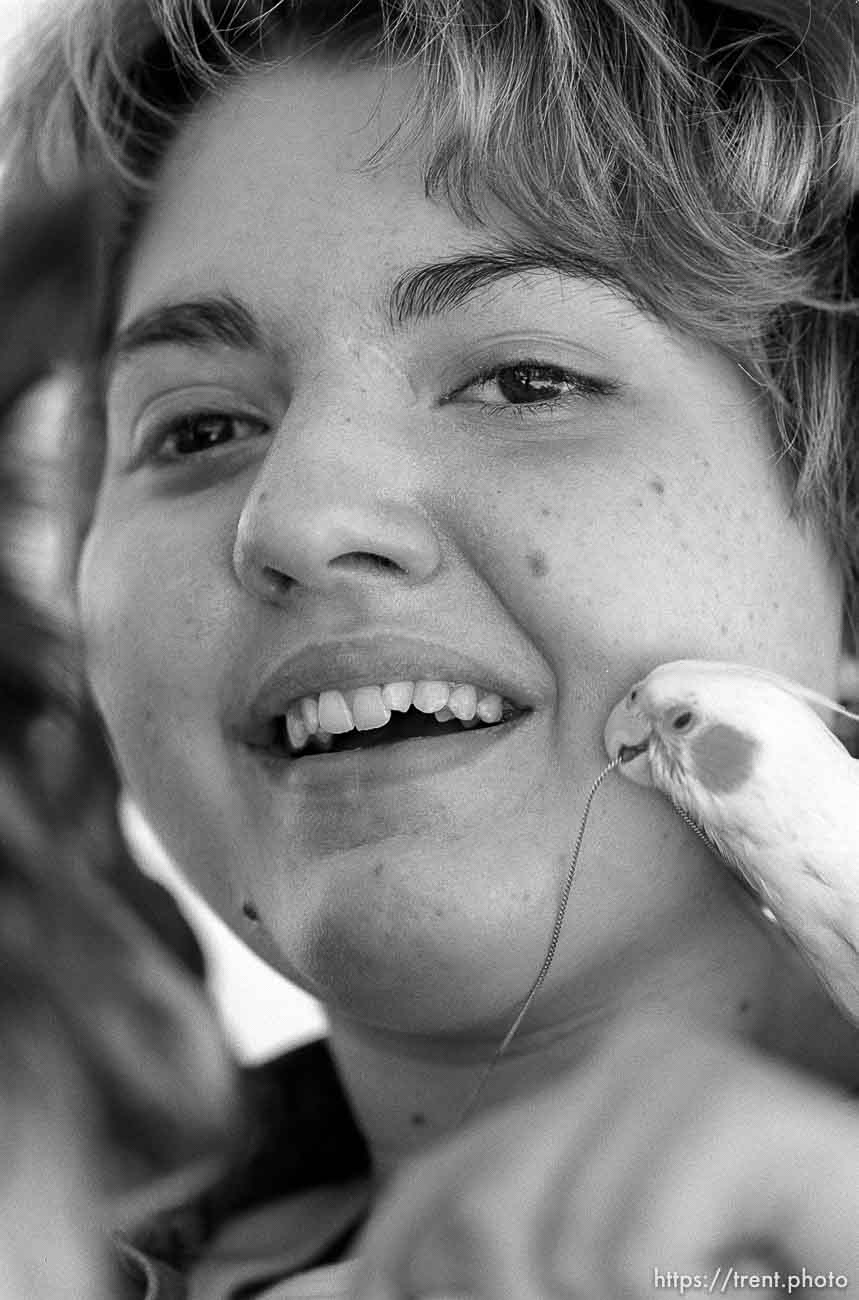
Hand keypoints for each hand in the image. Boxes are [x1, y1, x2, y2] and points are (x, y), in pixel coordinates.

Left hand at [351, 1015, 858, 1297]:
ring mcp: (681, 1077)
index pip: (426, 1200)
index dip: (405, 1285)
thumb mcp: (581, 1292)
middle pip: (463, 1221)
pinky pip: (626, 1250)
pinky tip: (749, 1282)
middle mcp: (623, 1068)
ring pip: (534, 1243)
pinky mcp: (739, 1109)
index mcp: (579, 1113)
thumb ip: (441, 1285)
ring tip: (702, 1289)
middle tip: (633, 1296)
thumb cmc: (739, 1286)